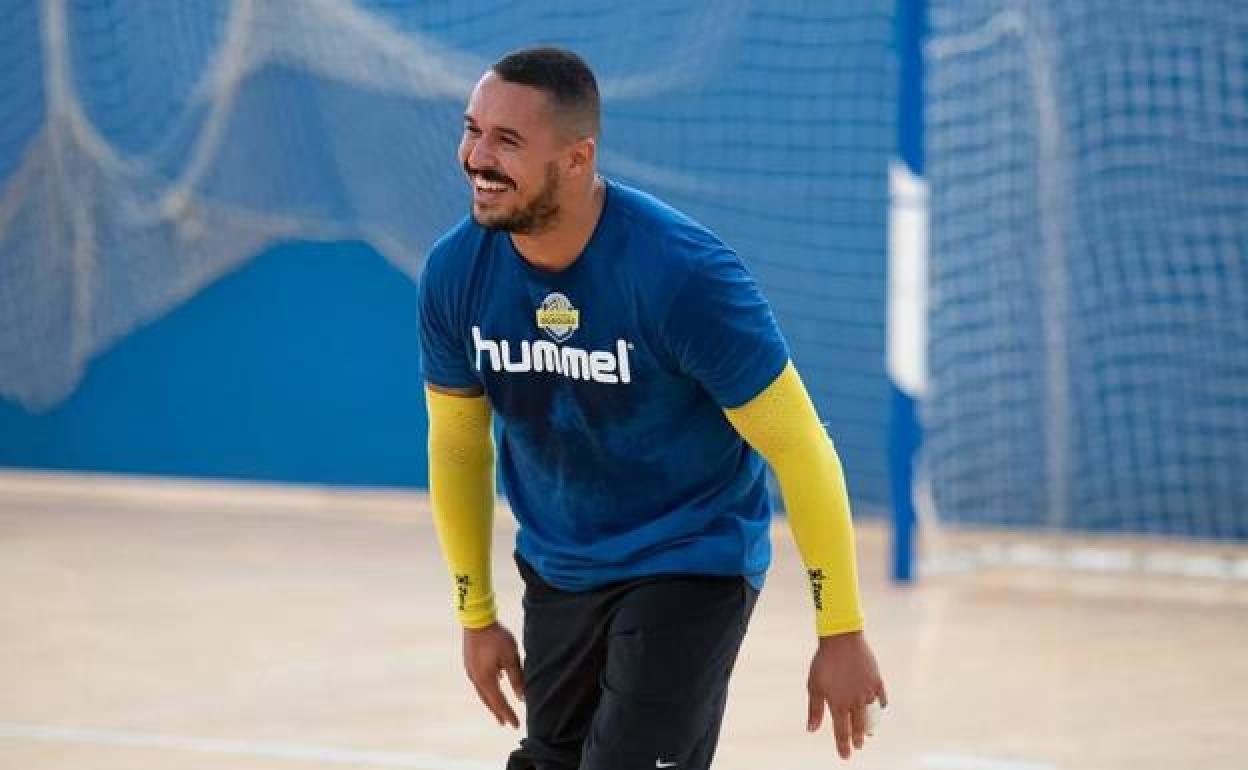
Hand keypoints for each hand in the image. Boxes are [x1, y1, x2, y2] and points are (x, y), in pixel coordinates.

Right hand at [462, 622, 524, 727]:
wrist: (476, 619)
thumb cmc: (496, 637)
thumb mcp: (511, 658)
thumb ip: (516, 679)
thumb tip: (522, 698)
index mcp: (486, 679)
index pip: (499, 702)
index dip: (508, 714)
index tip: (515, 725)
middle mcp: (476, 678)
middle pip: (488, 700)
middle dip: (497, 711)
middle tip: (504, 722)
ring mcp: (471, 670)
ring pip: (482, 691)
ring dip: (491, 701)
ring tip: (498, 708)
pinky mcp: (470, 662)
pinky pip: (479, 680)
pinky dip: (487, 687)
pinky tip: (495, 682)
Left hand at [806, 630, 887, 759]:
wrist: (841, 639)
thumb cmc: (824, 662)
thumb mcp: (814, 686)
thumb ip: (815, 709)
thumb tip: (812, 729)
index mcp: (839, 704)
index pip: (842, 732)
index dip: (844, 746)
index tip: (845, 756)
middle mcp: (855, 701)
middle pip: (859, 727)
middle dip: (858, 738)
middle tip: (858, 746)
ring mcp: (868, 692)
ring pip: (872, 715)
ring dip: (871, 726)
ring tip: (870, 733)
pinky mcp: (876, 681)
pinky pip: (881, 699)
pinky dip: (880, 706)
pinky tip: (879, 708)